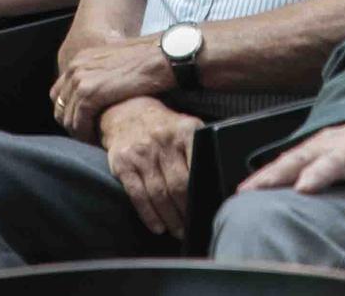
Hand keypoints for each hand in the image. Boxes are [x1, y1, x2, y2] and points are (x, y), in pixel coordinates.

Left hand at [50, 38, 172, 140]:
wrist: (160, 57)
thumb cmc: (146, 62)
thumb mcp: (114, 63)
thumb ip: (100, 75)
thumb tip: (97, 96)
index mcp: (80, 59)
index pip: (59, 92)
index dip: (68, 110)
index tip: (82, 122)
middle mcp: (75, 67)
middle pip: (60, 106)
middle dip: (72, 123)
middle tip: (88, 135)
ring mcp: (81, 80)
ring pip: (68, 118)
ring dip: (80, 132)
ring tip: (95, 141)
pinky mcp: (90, 93)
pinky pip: (79, 122)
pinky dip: (86, 135)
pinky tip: (98, 140)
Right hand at [100, 96, 202, 238]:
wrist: (127, 112)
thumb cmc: (165, 128)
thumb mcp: (187, 128)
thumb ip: (202, 149)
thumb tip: (221, 184)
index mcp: (185, 130)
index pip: (198, 168)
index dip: (204, 194)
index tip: (209, 212)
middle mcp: (162, 139)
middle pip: (179, 186)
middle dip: (188, 212)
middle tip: (194, 228)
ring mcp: (141, 151)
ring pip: (159, 194)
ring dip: (170, 219)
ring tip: (179, 232)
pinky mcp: (123, 162)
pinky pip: (138, 195)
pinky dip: (149, 215)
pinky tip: (158, 227)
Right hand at [237, 122, 344, 222]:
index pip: (333, 162)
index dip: (317, 174)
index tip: (302, 188)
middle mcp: (324, 145)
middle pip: (298, 160)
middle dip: (276, 175)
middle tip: (255, 192)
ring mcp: (309, 147)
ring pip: (283, 161)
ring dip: (262, 176)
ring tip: (243, 193)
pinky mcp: (299, 152)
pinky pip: (278, 163)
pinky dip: (261, 175)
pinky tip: (247, 189)